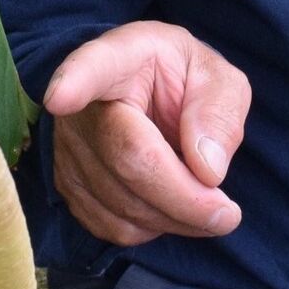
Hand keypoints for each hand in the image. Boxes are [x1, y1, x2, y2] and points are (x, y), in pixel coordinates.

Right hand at [43, 21, 248, 246]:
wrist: (147, 97)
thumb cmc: (182, 82)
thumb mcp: (217, 78)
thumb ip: (219, 112)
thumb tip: (207, 169)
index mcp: (118, 59)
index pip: (91, 69)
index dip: (73, 84)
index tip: (60, 97)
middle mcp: (80, 105)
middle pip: (127, 160)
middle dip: (185, 198)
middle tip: (228, 213)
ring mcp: (67, 148)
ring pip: (122, 204)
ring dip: (176, 219)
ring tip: (207, 206)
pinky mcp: (68, 186)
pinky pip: (113, 226)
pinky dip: (152, 228)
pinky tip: (171, 208)